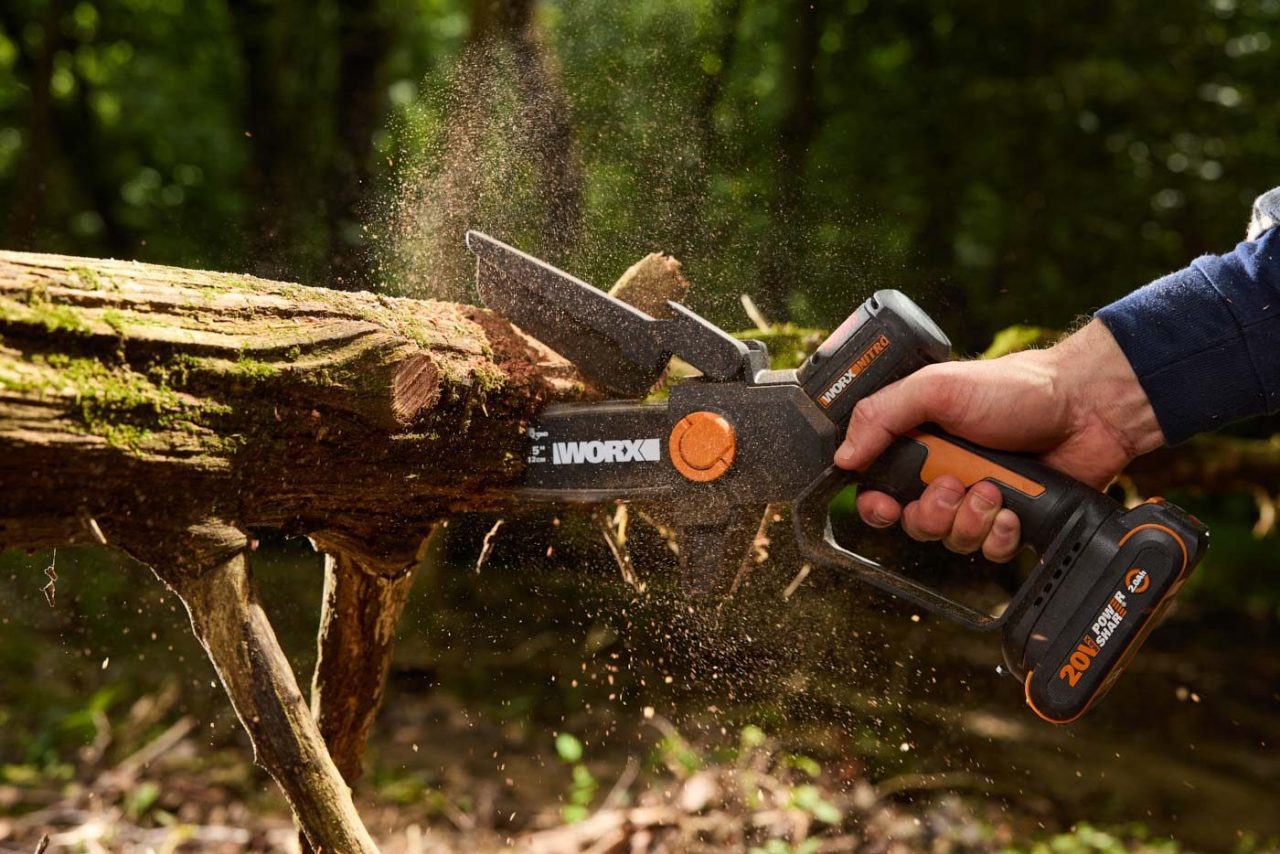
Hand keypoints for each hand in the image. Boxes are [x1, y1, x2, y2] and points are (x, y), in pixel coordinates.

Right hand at [832, 320, 1163, 561]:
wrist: (1086, 408)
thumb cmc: (1014, 389)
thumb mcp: (936, 388)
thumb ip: (882, 415)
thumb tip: (843, 456)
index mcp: (919, 443)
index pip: (878, 488)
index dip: (877, 505)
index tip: (887, 504)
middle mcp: (944, 474)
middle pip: (913, 522)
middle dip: (931, 511)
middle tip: (954, 486)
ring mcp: (977, 500)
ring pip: (951, 539)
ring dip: (970, 519)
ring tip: (995, 490)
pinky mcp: (1010, 521)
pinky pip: (990, 551)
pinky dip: (999, 535)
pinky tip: (1013, 511)